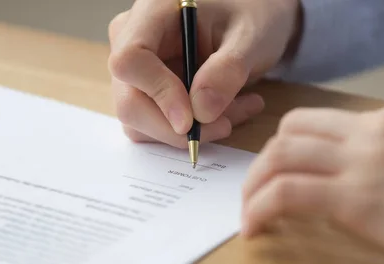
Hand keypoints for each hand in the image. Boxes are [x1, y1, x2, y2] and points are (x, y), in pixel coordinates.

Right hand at [107, 0, 301, 147]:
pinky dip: (193, 129)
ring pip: (142, 120)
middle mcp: (134, 40)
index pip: (131, 61)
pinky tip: (228, 112)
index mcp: (152, 13)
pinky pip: (158, 123)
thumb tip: (200, 113)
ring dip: (190, 130)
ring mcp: (139, 68)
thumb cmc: (251, 12)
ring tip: (238, 110)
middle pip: (130, 101)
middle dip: (175, 127)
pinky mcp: (149, 90)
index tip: (190, 120)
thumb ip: (227, 70)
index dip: (157, 93)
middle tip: (224, 126)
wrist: (254, 14)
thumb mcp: (250, 36)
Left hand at [241, 103, 383, 263]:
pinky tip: (256, 229)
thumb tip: (337, 176)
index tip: (275, 174)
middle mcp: (373, 129)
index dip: (285, 148)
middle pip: (289, 131)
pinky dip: (259, 209)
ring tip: (249, 214)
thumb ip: (382, 157)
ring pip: (279, 156)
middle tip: (256, 193)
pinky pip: (286, 193)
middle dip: (263, 163)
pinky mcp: (357, 198)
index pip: (315, 121)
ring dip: (253, 186)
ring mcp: (363, 161)